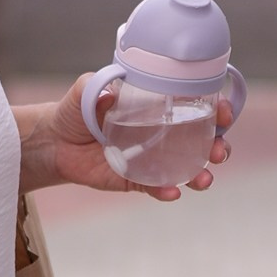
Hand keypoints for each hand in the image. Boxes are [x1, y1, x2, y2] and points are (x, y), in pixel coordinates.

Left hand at [16, 76, 228, 201]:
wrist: (53, 141)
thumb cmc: (74, 111)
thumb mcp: (86, 89)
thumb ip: (98, 84)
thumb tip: (112, 91)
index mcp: (157, 108)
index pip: (193, 108)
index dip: (214, 110)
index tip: (223, 111)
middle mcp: (159, 134)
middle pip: (199, 142)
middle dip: (217, 147)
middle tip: (219, 151)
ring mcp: (149, 159)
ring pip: (184, 168)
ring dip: (200, 174)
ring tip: (205, 179)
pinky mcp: (133, 180)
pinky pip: (154, 187)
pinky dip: (165, 191)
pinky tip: (173, 193)